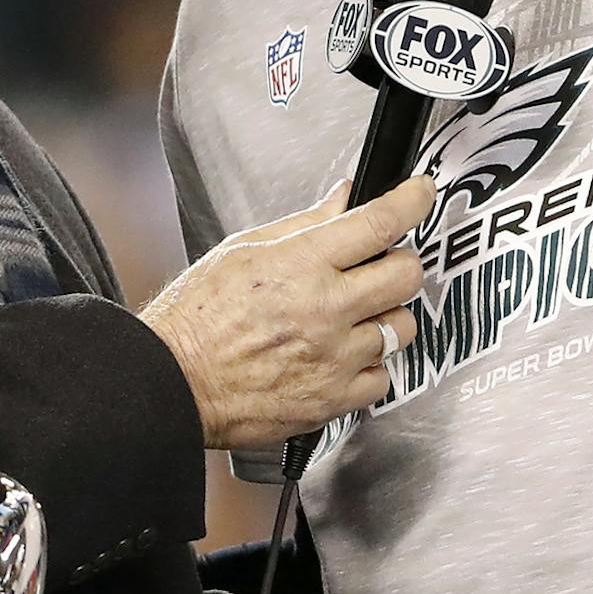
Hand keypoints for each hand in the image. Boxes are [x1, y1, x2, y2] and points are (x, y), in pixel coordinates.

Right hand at [138, 175, 433, 449]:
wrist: (172, 383)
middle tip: (382, 262)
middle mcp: (325, 310)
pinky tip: (344, 354)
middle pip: (405, 274)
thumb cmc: (197, 317)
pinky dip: (370, 364)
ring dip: (385, 314)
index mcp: (302, 264)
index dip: (412, 200)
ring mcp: (333, 358)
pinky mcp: (332, 400)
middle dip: (401, 260)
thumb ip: (306, 223)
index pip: (379, 222)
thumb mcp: (245, 248)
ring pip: (401, 326)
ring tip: (353, 314)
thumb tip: (343, 198)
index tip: (421, 193)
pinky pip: (382, 377)